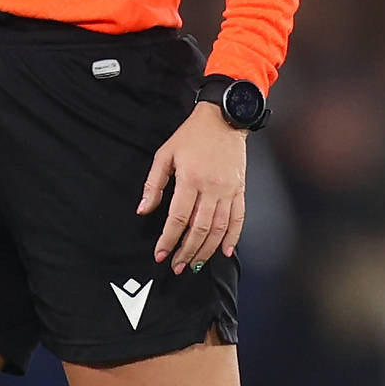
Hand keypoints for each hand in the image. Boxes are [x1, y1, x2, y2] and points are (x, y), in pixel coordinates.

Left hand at [139, 101, 246, 273]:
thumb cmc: (192, 135)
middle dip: (186, 251)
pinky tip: (224, 251)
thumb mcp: (165, 154)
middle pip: (200, 229)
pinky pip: (238, 219)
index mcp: (191, 179)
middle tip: (176, 266)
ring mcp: (228, 191)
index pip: (178, 218)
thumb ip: (153, 184)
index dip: (168, 240)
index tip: (160, 254)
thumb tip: (144, 210)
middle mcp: (212, 188)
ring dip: (206, 250)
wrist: (224, 119)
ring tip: (194, 264)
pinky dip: (233, 238)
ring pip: (219, 229)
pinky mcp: (240, 190)